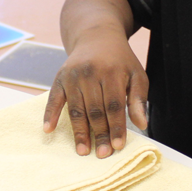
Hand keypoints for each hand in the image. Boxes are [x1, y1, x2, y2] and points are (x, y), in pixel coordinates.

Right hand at [43, 29, 148, 158]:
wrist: (97, 36)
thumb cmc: (120, 61)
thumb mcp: (137, 75)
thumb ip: (139, 99)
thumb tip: (142, 124)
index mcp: (112, 72)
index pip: (114, 106)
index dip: (116, 127)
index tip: (117, 146)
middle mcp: (90, 73)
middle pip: (95, 110)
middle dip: (99, 133)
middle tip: (102, 154)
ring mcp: (73, 75)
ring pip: (76, 108)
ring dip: (79, 131)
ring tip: (82, 151)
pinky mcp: (60, 77)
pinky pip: (54, 99)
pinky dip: (50, 114)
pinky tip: (48, 130)